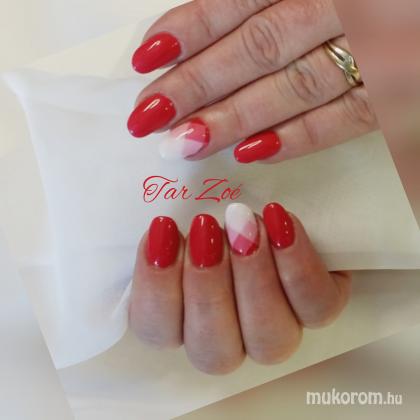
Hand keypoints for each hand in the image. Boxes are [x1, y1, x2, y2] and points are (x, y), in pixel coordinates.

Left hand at [127, 0, 377, 162]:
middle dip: (197, 85)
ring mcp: (381, 50)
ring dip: (235, 120)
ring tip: (187, 144)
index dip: (189, 29)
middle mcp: (351, 3)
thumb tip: (211, 25)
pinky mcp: (403, 92)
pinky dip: (300, 137)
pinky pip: (348, 118)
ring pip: (295, 87)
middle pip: (257, 48)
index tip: (146, 60)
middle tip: (150, 118)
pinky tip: (254, 154)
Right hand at [129, 203, 350, 373]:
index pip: (157, 329)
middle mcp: (229, 334)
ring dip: (253, 280)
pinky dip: (297, 266)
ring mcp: (276, 326)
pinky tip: (280, 221)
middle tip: (205, 226)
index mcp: (182, 316)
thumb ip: (162, 221)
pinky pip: (315, 306)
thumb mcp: (181, 204)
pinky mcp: (317, 305)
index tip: (163, 228)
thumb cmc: (214, 205)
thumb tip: (152, 213)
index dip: (156, 286)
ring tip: (245, 223)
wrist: (272, 200)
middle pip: (213, 351)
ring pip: (267, 342)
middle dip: (206, 288)